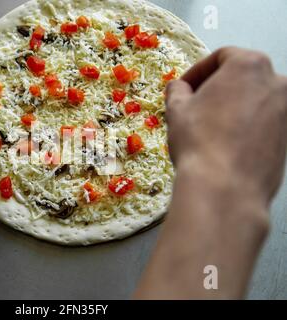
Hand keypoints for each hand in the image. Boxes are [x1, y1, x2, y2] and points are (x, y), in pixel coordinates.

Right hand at [136, 48, 285, 298]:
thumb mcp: (177, 110)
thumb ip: (177, 90)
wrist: (226, 189)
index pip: (222, 56)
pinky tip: (226, 144)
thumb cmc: (198, 140)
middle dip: (217, 89)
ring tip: (209, 128)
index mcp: (250, 65)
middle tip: (195, 107)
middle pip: (242, 77)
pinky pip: (263, 124)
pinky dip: (246, 127)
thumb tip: (179, 88)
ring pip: (255, 101)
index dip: (197, 71)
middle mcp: (278, 83)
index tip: (182, 89)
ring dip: (232, 108)